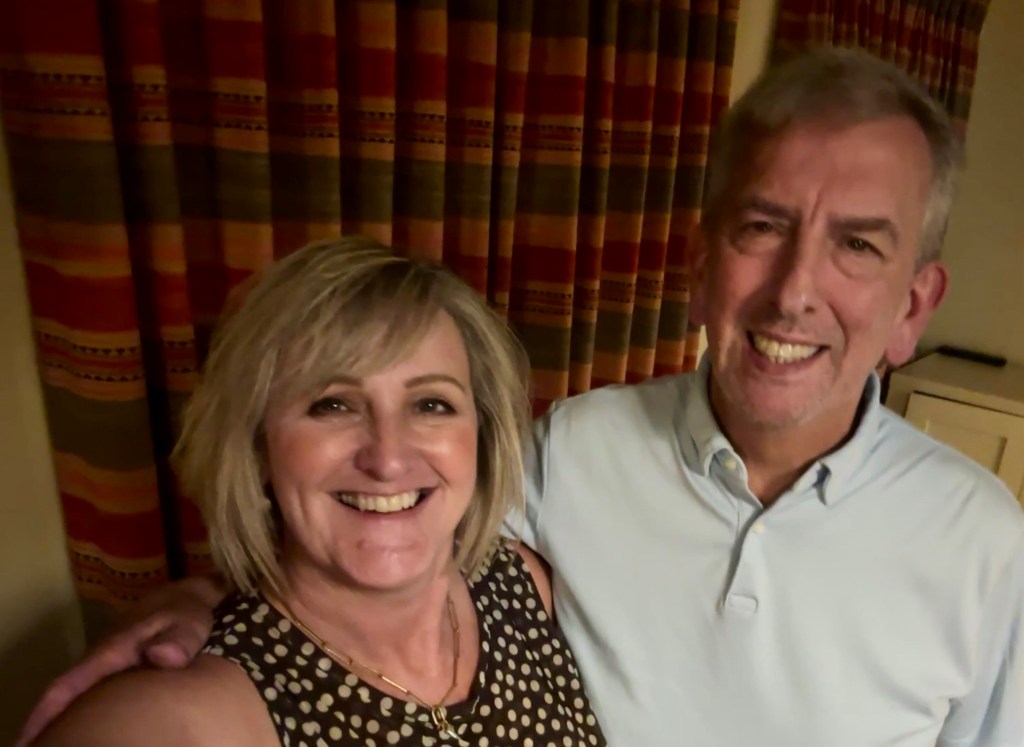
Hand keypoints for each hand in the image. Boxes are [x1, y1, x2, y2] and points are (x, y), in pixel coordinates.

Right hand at [16, 575, 225, 746]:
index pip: (68, 684)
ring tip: (54, 742)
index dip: (45, 713)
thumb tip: (163, 655)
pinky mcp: (116, 663)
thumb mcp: (187, 623)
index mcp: (111, 651)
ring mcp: (106, 659)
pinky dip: (83, 706)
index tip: (26, 740)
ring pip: (77, 691)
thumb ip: (178, 639)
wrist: (188, 597)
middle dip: (48, 722)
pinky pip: (92, 688)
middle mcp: (100, 657)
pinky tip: (86, 723)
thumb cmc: (186, 613)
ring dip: (63, 716)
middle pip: (65, 693)